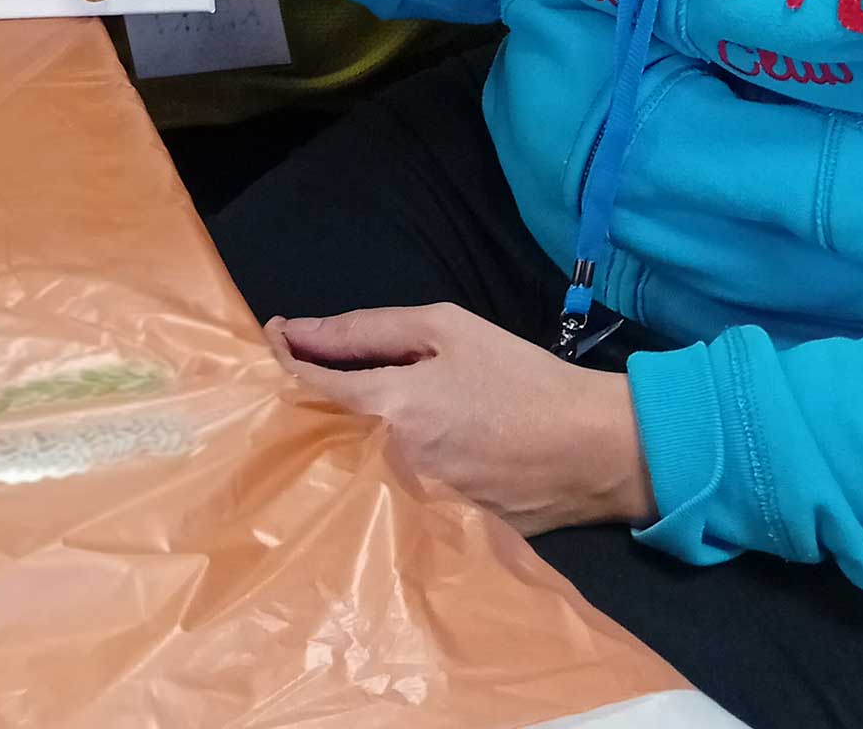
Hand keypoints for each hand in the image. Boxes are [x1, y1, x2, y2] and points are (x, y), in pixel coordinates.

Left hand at [269, 304, 654, 538]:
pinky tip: (367, 454)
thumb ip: (368, 329)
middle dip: (295, 401)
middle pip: (312, 434)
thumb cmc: (519, 377)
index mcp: (390, 406)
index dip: (281, 358)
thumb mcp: (448, 328)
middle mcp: (387, 465)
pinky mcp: (426, 535)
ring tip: (325, 409)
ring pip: (339, 470)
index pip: (307, 386)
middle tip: (296, 372)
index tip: (273, 337)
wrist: (589, 448)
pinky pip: (375, 500)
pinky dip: (362, 474)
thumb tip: (301, 331)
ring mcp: (404, 507)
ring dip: (325, 438)